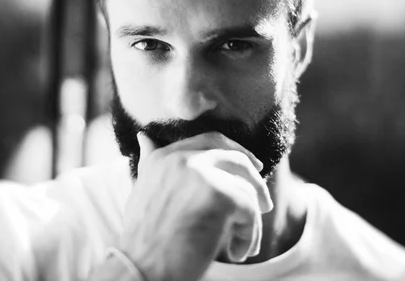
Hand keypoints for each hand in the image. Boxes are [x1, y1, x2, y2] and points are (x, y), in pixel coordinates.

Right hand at [118, 131, 272, 280]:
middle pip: (234, 157)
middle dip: (254, 177)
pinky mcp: (220, 196)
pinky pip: (250, 212)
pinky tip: (237, 253)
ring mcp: (202, 175)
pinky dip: (249, 236)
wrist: (140, 269)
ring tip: (243, 243)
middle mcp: (183, 159)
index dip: (235, 151)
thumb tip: (144, 136)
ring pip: (245, 189)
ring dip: (250, 220)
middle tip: (264, 201)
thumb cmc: (143, 239)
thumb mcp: (144, 190)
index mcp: (165, 157)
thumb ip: (151, 161)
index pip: (209, 141)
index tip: (250, 166)